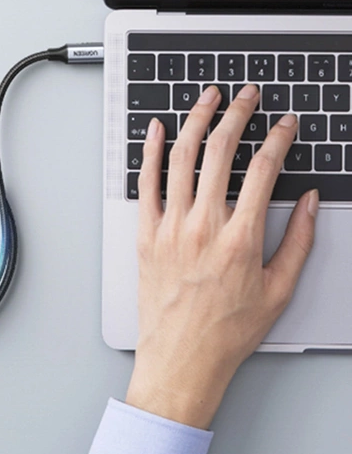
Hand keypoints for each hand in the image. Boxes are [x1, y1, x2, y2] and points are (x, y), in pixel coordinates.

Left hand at [125, 84, 318, 429]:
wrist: (181, 358)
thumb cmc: (227, 330)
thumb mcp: (278, 290)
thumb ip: (298, 241)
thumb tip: (308, 201)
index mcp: (239, 237)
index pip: (264, 169)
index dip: (279, 138)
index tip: (285, 124)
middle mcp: (202, 226)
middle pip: (220, 152)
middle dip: (238, 114)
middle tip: (247, 95)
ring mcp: (169, 228)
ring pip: (181, 159)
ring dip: (196, 121)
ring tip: (207, 98)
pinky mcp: (145, 235)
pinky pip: (145, 185)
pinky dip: (150, 153)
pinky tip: (156, 130)